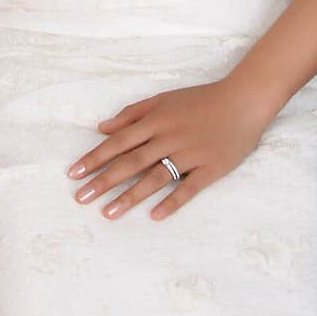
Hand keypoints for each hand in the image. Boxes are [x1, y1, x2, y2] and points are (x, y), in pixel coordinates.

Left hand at [66, 77, 274, 221]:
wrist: (243, 101)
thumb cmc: (200, 101)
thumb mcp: (163, 99)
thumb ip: (132, 113)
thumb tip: (102, 128)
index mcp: (156, 120)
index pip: (119, 141)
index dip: (95, 157)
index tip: (73, 173)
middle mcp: (169, 137)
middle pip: (131, 162)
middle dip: (104, 180)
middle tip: (80, 198)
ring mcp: (190, 154)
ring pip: (155, 177)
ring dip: (130, 196)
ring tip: (108, 213)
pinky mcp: (211, 168)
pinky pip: (189, 188)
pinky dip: (172, 202)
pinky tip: (154, 216)